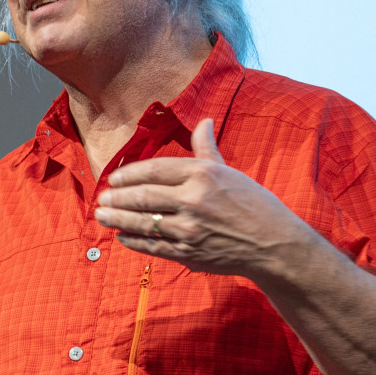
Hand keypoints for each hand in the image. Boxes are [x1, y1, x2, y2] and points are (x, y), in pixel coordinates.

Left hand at [94, 118, 309, 276]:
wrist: (274, 245)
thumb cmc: (252, 204)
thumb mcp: (229, 171)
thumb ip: (206, 149)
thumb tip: (203, 121)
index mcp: (202, 174)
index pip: (155, 169)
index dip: (129, 173)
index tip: (114, 177)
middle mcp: (194, 200)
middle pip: (144, 196)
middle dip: (117, 197)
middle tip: (101, 198)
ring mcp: (190, 229)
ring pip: (144, 222)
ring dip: (118, 219)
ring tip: (102, 215)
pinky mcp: (189, 253)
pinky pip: (153, 246)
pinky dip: (134, 241)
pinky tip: (122, 236)